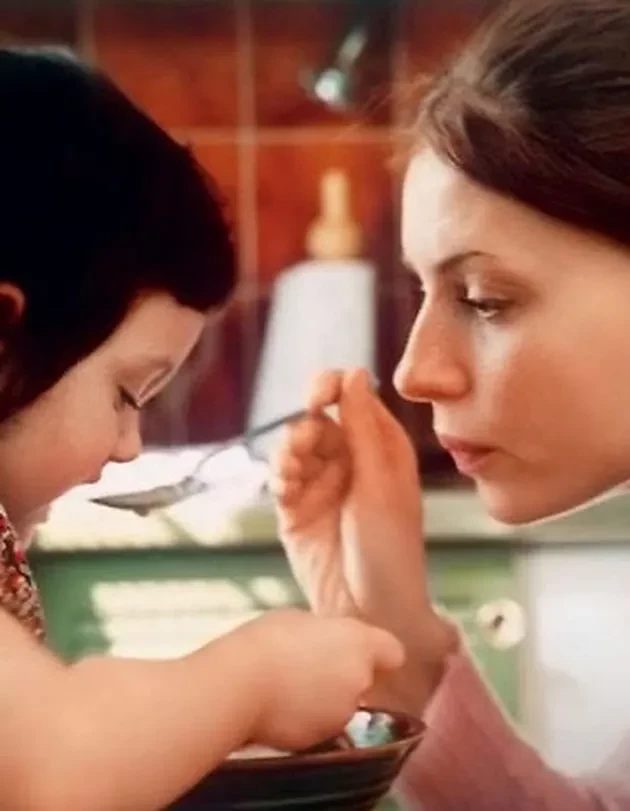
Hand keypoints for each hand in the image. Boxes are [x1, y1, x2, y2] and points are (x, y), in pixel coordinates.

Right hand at [241, 608, 403, 751]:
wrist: (240, 685)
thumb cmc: (267, 641)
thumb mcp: (298, 620)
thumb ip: (323, 634)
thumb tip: (324, 642)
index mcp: (359, 643)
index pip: (393, 651)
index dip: (378, 653)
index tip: (359, 651)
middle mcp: (360, 680)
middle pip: (363, 678)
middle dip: (343, 676)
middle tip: (308, 667)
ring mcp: (343, 714)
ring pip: (341, 704)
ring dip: (324, 699)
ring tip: (288, 688)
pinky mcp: (322, 740)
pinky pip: (321, 726)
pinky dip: (307, 720)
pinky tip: (281, 709)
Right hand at [272, 369, 456, 712]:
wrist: (370, 613)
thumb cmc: (391, 549)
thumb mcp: (380, 484)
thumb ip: (363, 428)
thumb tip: (354, 372)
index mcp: (382, 448)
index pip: (354, 399)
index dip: (334, 388)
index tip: (318, 395)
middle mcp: (350, 460)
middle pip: (317, 420)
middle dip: (306, 428)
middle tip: (302, 443)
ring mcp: (321, 484)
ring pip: (293, 446)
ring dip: (289, 452)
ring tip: (292, 472)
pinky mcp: (295, 509)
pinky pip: (280, 477)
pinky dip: (279, 476)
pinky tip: (286, 488)